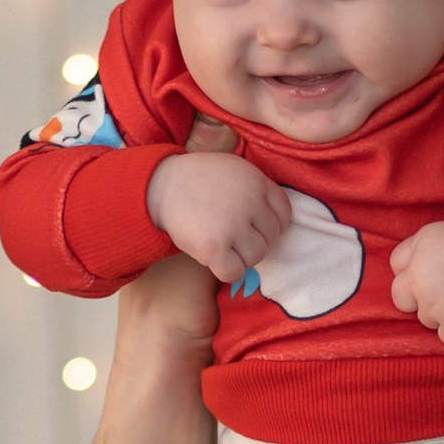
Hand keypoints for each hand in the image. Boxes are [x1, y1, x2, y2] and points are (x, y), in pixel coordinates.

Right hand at [148, 127, 290, 283]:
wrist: (159, 186)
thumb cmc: (197, 181)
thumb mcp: (234, 170)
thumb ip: (257, 189)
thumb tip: (278, 224)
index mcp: (257, 181)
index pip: (284, 215)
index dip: (269, 225)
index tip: (252, 226)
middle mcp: (249, 202)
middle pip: (271, 238)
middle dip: (253, 240)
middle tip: (230, 235)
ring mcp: (232, 225)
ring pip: (256, 257)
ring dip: (240, 256)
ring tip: (221, 244)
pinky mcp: (214, 247)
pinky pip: (235, 272)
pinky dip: (226, 270)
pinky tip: (214, 258)